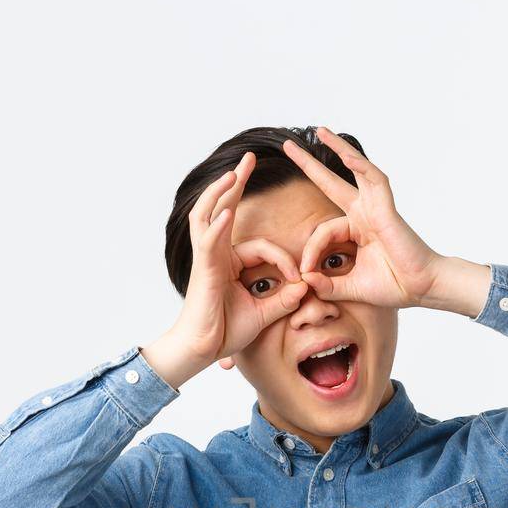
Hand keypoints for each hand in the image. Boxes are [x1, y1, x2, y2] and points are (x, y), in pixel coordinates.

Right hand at [150, 152, 311, 384]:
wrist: (202, 350)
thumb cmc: (225, 332)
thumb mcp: (264, 313)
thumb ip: (284, 299)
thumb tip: (306, 288)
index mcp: (229, 261)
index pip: (262, 247)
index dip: (284, 260)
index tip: (300, 279)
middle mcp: (215, 254)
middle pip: (224, 210)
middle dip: (236, 183)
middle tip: (248, 157)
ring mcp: (206, 258)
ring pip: (209, 216)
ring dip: (221, 192)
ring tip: (234, 171)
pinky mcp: (202, 269)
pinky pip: (207, 242)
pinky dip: (216, 226)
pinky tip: (226, 213)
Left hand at [282, 126, 447, 309]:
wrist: (421, 288)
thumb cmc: (393, 285)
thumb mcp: (351, 288)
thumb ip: (327, 284)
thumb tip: (303, 279)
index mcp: (355, 230)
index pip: (321, 232)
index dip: (309, 252)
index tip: (304, 274)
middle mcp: (364, 213)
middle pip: (331, 182)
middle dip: (309, 164)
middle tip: (289, 145)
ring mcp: (376, 207)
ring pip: (355, 169)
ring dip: (337, 148)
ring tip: (319, 129)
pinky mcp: (387, 208)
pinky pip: (374, 179)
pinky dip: (361, 165)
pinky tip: (345, 153)